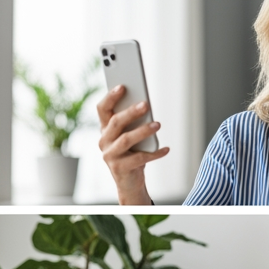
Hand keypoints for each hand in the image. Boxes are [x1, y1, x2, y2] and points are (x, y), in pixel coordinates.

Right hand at [97, 85, 167, 204]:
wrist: (129, 182)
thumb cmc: (132, 153)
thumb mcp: (131, 136)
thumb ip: (133, 122)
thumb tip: (146, 105)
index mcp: (105, 129)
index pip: (102, 109)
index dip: (110, 97)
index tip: (122, 86)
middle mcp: (104, 141)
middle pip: (115, 122)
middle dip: (130, 112)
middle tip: (146, 104)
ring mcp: (110, 155)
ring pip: (126, 140)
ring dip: (142, 131)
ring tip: (157, 125)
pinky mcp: (120, 168)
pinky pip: (139, 158)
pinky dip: (155, 153)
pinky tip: (166, 149)